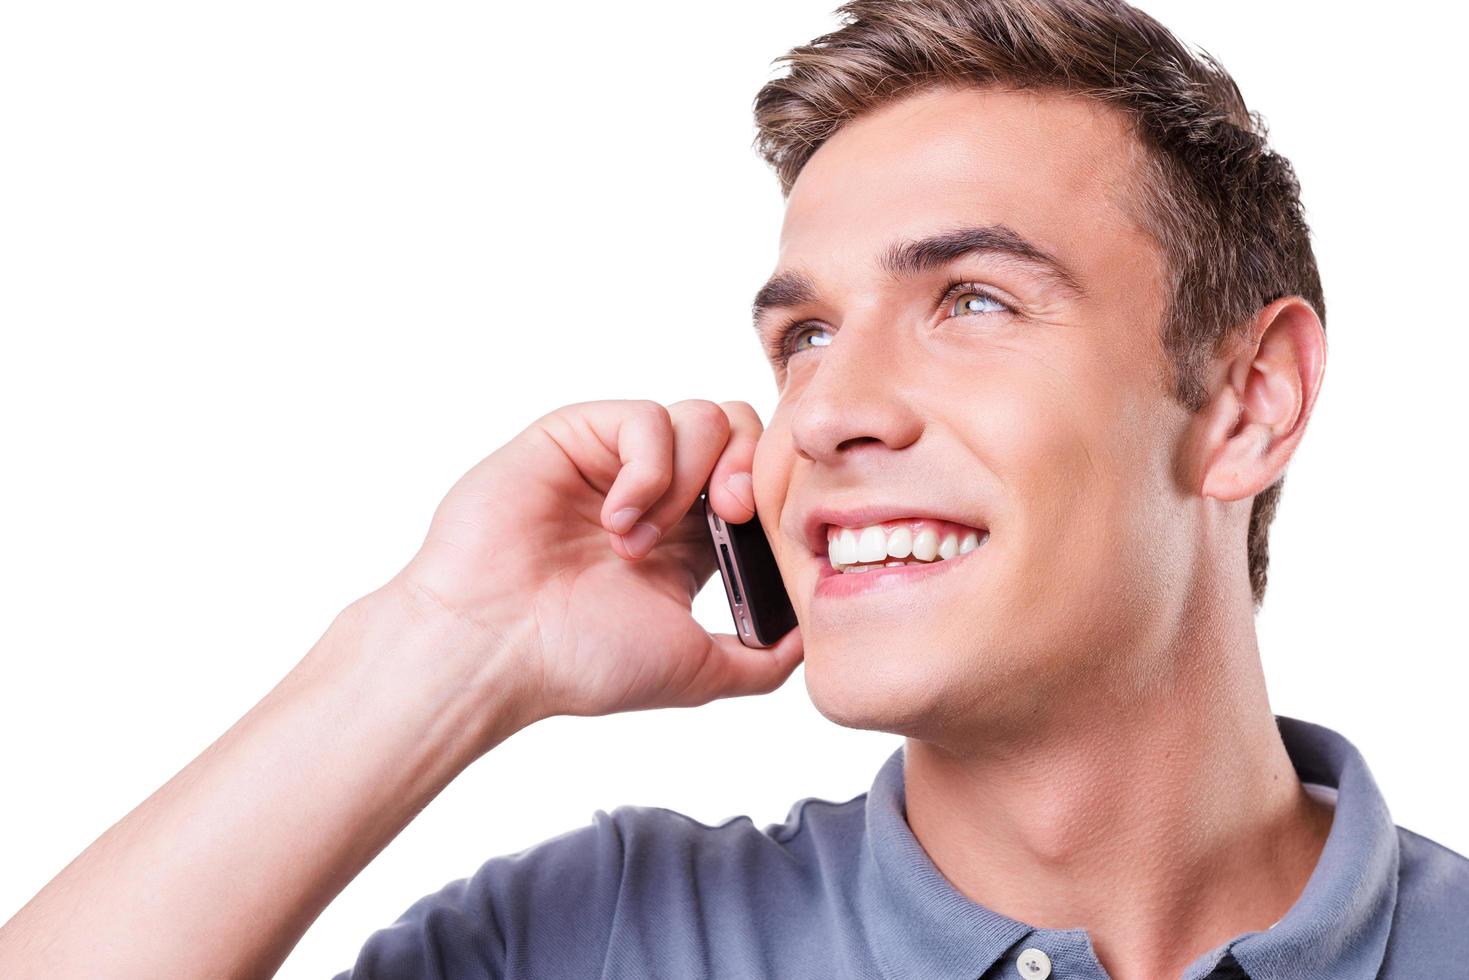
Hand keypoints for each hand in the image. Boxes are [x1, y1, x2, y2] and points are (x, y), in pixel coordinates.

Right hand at [385, 398, 803, 723]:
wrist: (490, 650)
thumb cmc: (577, 662)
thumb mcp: (695, 670)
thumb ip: (760, 660)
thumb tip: (811, 643)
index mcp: (689, 539)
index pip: (758, 482)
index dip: (773, 499)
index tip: (766, 539)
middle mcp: (656, 491)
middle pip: (742, 432)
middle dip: (749, 468)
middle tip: (727, 517)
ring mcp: (615, 460)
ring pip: (702, 417)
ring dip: (687, 479)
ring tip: (640, 540)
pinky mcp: (577, 434)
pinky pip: (644, 417)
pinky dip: (646, 468)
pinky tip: (618, 520)